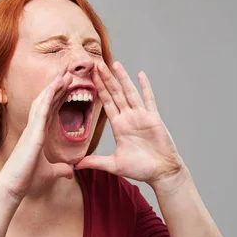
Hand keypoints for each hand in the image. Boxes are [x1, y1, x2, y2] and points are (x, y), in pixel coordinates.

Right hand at [0, 73, 73, 200]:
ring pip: (42, 103)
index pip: (49, 111)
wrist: (12, 188)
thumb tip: (71, 171)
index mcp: (36, 135)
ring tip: (64, 75)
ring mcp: (31, 130)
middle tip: (67, 75)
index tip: (66, 87)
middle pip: (46, 102)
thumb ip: (60, 170)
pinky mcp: (32, 134)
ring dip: (53, 88)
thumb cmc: (25, 180)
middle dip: (56, 88)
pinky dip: (47, 98)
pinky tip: (55, 87)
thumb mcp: (49, 173)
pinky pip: (40, 111)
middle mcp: (33, 129)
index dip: (57, 98)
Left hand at [75, 62, 187, 188]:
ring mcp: (141, 116)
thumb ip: (95, 162)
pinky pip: (149, 100)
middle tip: (96, 64)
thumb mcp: (113, 165)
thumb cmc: (140, 169)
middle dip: (106, 79)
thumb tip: (75, 166)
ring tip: (114, 63)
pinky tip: (140, 74)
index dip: (99, 90)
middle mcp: (129, 118)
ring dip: (122, 78)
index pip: (106, 103)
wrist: (161, 172)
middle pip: (115, 94)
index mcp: (119, 126)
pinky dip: (145, 87)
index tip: (90, 77)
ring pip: (129, 93)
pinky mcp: (153, 119)